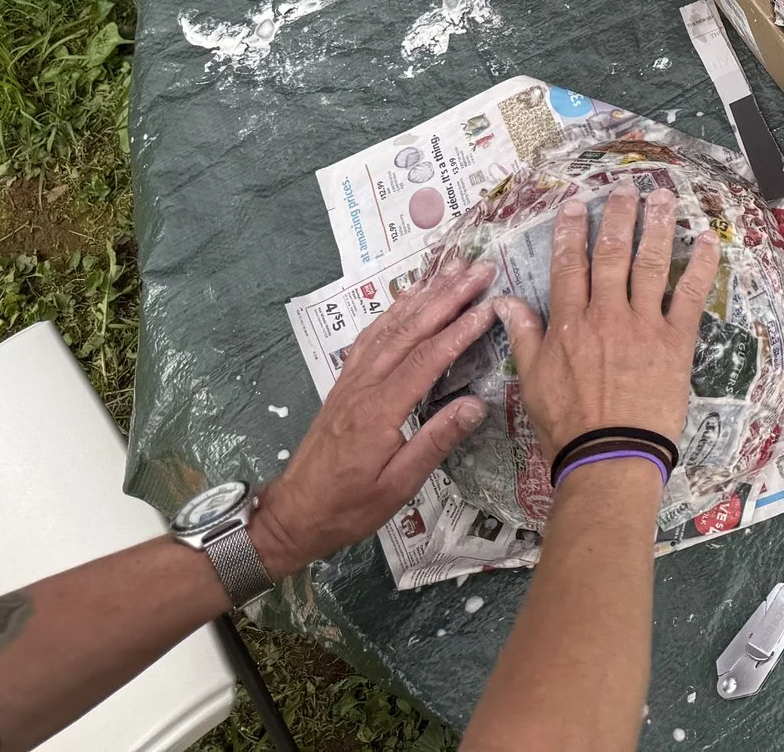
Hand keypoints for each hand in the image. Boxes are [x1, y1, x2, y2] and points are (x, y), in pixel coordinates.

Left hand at [247, 254, 498, 578]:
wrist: (292, 514)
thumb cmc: (348, 507)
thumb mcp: (398, 486)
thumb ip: (436, 442)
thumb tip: (476, 404)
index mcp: (379, 410)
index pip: (427, 359)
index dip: (460, 330)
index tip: (490, 306)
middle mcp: (363, 386)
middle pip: (410, 331)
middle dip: (447, 297)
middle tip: (479, 270)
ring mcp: (350, 382)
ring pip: (389, 327)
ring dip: (422, 296)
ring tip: (450, 270)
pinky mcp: (343, 385)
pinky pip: (369, 338)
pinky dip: (391, 313)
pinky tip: (407, 300)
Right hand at [495, 184, 715, 461]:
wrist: (609, 455)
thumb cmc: (567, 424)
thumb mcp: (532, 380)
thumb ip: (523, 335)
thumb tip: (504, 301)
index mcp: (569, 323)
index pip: (569, 265)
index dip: (572, 231)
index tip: (576, 204)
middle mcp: (607, 314)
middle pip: (613, 253)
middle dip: (618, 215)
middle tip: (625, 187)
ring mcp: (644, 325)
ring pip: (652, 264)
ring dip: (659, 226)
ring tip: (664, 197)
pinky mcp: (676, 342)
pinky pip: (691, 296)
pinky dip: (702, 267)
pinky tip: (710, 241)